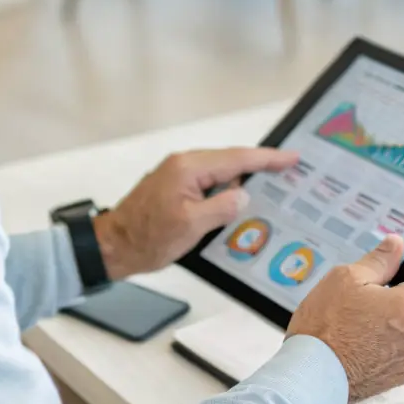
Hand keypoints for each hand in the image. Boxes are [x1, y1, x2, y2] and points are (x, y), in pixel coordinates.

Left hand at [94, 148, 298, 280]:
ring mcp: (178, 173)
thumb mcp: (191, 226)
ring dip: (242, 179)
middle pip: (230, 160)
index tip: (290, 158)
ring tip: (270, 186)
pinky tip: (237, 201)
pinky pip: (208, 181)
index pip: (236, 159)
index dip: (267, 159)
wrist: (113, 245)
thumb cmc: (145, 238)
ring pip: (220, 172)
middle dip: (259, 166)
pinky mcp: (175, 186)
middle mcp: (183, 164)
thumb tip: (243, 195)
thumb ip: (221, 208)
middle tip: (288, 170)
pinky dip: (225, 189)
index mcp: (188, 168)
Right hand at [287, 235, 403, 403]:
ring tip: (356, 328)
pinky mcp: (400, 377)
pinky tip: (358, 346)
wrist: (311, 376)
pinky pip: (399, 351)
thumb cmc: (324, 328)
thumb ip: (378, 260)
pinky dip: (385, 346)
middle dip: (396, 299)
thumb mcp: (345, 279)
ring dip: (391, 324)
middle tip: (363, 303)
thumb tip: (395, 245)